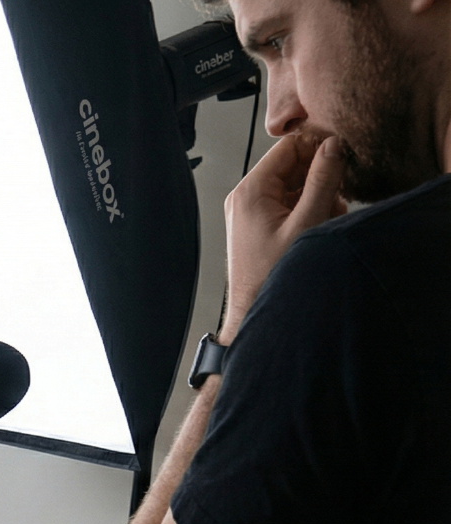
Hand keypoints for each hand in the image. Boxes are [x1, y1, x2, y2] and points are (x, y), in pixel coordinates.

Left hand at [220, 133, 345, 341]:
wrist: (254, 310)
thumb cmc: (274, 274)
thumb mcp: (308, 222)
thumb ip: (323, 181)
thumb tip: (335, 145)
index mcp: (250, 191)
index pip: (288, 147)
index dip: (318, 147)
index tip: (344, 157)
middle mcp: (246, 197)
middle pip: (293, 166)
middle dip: (321, 177)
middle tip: (337, 196)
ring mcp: (252, 211)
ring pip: (295, 186)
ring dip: (319, 196)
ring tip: (328, 218)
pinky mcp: (260, 225)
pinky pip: (290, 204)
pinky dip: (310, 210)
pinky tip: (321, 226)